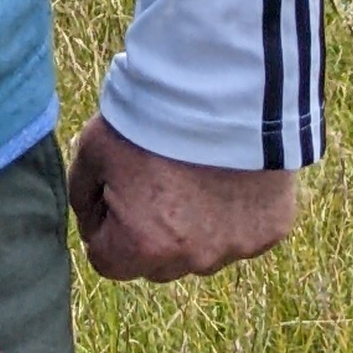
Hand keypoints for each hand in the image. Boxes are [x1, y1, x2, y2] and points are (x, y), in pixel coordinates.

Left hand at [68, 118, 297, 283]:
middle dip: (149, 231)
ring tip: (195, 171)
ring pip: (201, 251)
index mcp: (143, 247)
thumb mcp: (93, 148)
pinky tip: (230, 173)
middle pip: (155, 263)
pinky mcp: (270, 230)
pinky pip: (242, 232)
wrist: (223, 90)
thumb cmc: (152, 118)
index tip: (117, 189)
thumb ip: (82, 194)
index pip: (106, 261)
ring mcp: (236, 248)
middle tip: (157, 178)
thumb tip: (93, 221)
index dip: (104, 224)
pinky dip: (234, 212)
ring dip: (194, 225)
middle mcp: (192, 260)